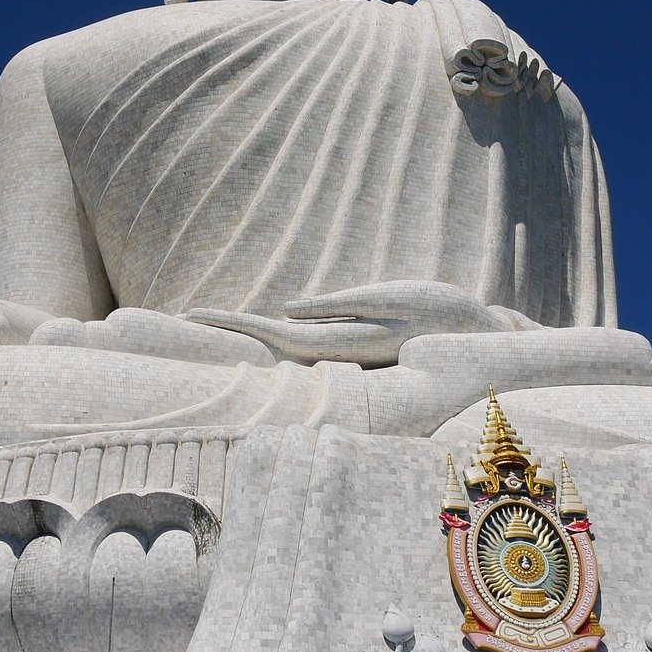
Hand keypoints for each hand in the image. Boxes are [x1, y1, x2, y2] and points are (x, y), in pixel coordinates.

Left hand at [186, 280, 520, 366]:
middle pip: (263, 340)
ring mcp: (339, 350)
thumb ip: (334, 308)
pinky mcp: (350, 344)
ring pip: (278, 343)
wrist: (474, 337)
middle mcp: (329, 351)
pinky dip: (271, 335)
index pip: (266, 334)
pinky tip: (255, 334)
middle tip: (177, 319)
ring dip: (243, 336)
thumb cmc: (434, 310)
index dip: (230, 325)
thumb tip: (284, 312)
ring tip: (204, 325)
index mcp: (332, 341)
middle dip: (224, 331)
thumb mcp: (385, 300)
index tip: (190, 315)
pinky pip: (299, 340)